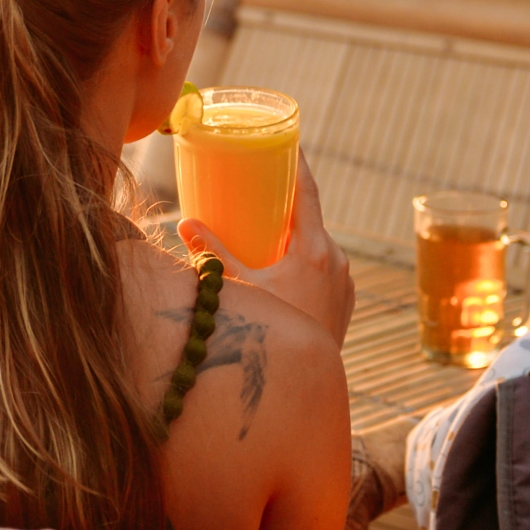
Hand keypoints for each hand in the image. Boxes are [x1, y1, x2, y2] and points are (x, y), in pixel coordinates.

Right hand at [181, 150, 352, 346]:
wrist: (302, 388)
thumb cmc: (271, 335)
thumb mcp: (238, 290)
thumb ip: (211, 256)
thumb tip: (184, 223)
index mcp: (316, 251)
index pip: (308, 194)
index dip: (299, 164)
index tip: (290, 141)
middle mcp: (338, 262)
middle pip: (312, 220)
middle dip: (288, 204)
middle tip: (262, 187)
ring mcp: (345, 284)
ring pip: (318, 247)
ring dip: (295, 237)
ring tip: (268, 231)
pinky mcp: (344, 303)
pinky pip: (325, 269)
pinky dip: (305, 261)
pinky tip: (285, 268)